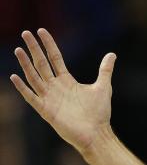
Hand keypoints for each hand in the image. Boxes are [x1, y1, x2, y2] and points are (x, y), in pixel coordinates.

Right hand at [9, 29, 116, 152]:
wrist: (96, 134)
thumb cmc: (99, 113)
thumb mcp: (103, 87)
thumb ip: (105, 70)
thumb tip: (112, 54)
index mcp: (67, 81)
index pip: (54, 58)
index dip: (48, 45)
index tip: (41, 31)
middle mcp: (55, 87)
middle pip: (42, 64)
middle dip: (34, 49)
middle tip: (26, 33)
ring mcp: (49, 98)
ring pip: (34, 77)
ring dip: (26, 64)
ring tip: (19, 49)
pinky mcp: (46, 110)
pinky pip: (31, 97)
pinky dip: (23, 88)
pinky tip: (15, 76)